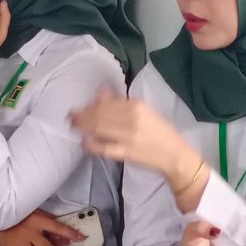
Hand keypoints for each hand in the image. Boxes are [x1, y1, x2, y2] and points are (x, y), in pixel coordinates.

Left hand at [70, 88, 202, 188]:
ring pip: (99, 129)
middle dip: (82, 115)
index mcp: (137, 106)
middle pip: (100, 115)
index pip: (107, 103)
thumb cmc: (160, 131)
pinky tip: (84, 142)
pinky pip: (104, 148)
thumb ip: (121, 102)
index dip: (90, 105)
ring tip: (74, 126)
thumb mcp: (144, 111)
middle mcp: (132, 119)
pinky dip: (92, 145)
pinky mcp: (127, 153)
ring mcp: (128, 137)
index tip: (81, 107)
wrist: (174, 154)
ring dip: (83, 127)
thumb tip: (101, 90)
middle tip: (71, 117)